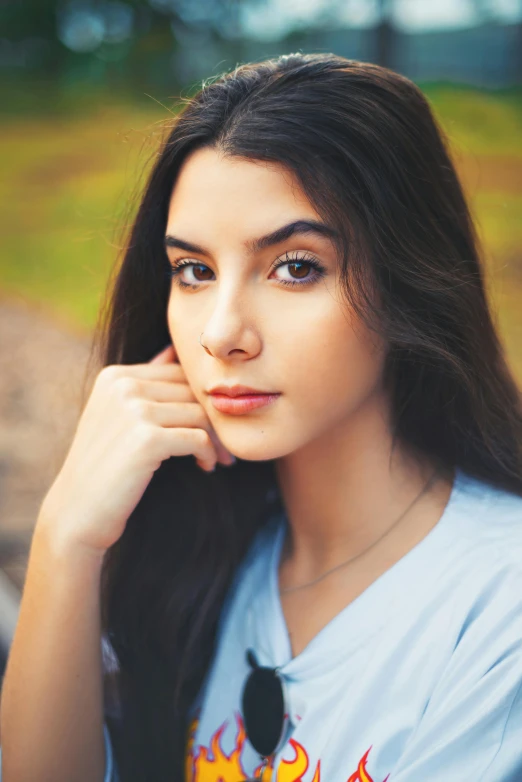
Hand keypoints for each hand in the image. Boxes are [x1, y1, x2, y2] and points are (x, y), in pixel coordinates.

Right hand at [37, 342, 235, 555]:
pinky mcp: (147, 439)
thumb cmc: (105, 466)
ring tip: (219, 458)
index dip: (202, 400)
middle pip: (192, 392)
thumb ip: (146, 383)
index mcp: (116, 376)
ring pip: (200, 414)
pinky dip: (209, 453)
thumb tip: (174, 349)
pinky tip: (207, 466)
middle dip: (214, 419)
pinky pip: (198, 438)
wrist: (77, 512)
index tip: (213, 425)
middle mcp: (123, 386)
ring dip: (216, 439)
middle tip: (226, 446)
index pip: (179, 374)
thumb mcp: (118, 416)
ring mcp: (133, 410)